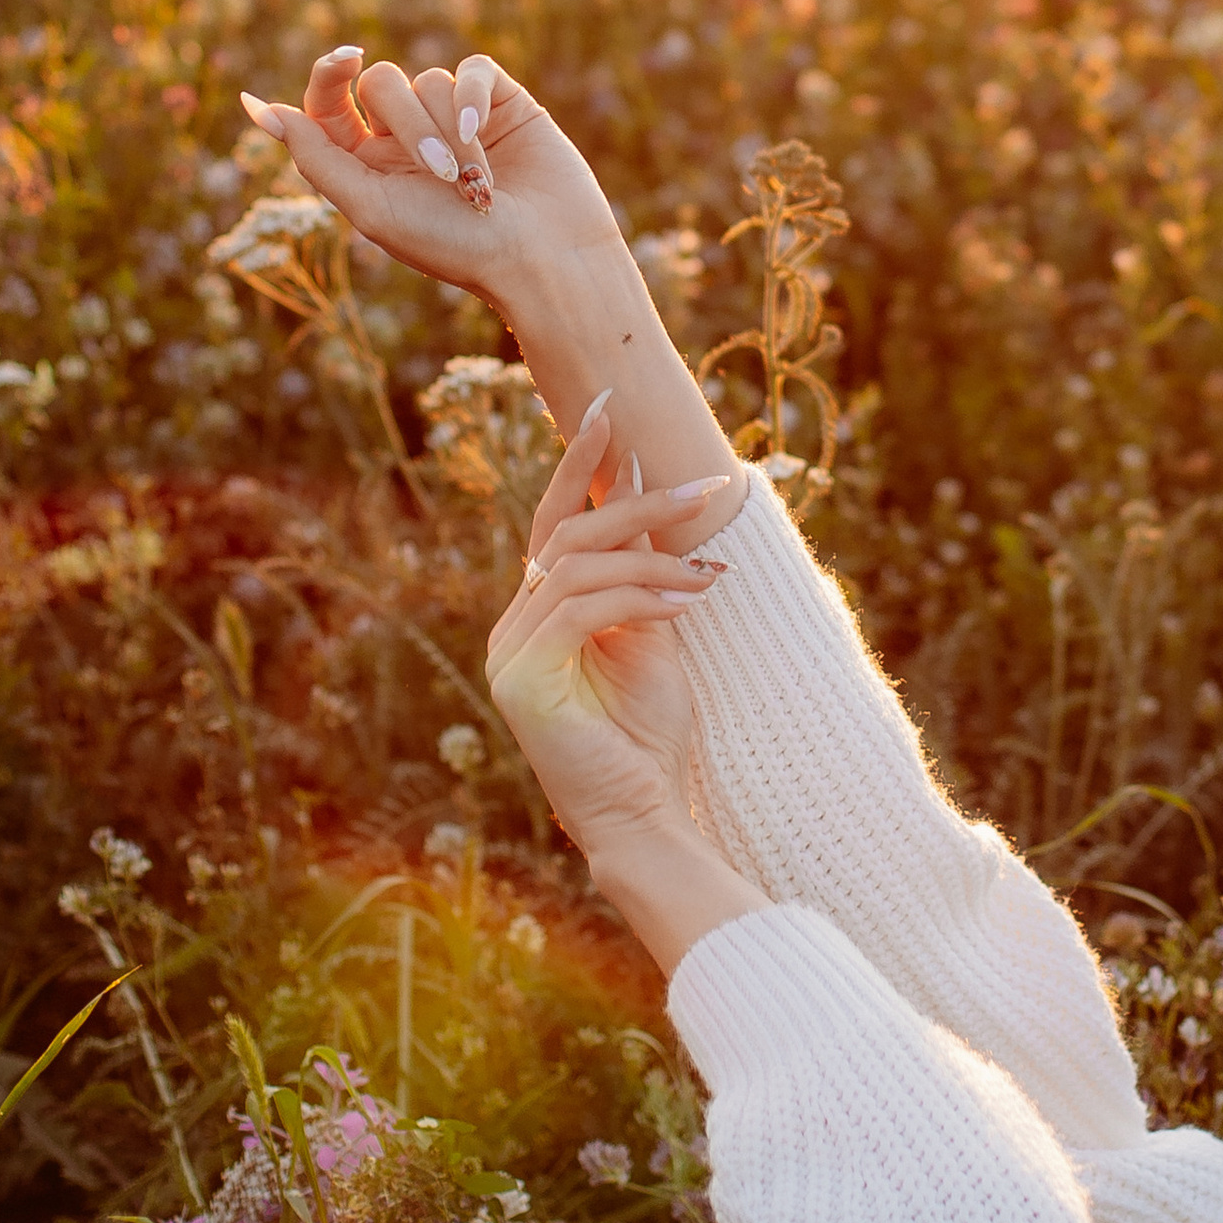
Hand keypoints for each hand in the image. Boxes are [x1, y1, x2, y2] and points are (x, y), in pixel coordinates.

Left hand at [233, 46, 744, 494]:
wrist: (542, 258)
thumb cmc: (453, 246)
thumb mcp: (371, 207)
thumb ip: (316, 155)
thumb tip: (259, 109)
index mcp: (365, 163)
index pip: (328, 101)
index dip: (328, 75)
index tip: (345, 60)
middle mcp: (406, 136)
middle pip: (382, 83)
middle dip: (408, 125)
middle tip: (439, 176)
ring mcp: (454, 116)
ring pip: (428, 79)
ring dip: (449, 132)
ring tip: (476, 184)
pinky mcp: (499, 102)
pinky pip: (471, 69)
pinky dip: (474, 98)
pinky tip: (487, 131)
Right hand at [483, 398, 740, 857]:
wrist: (643, 814)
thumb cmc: (649, 733)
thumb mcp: (651, 631)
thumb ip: (641, 569)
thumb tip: (645, 488)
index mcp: (537, 613)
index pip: (555, 524)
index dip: (579, 464)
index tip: (612, 408)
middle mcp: (512, 626)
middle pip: (565, 534)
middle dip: (636, 498)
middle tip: (704, 485)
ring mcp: (509, 652)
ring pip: (578, 564)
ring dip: (654, 556)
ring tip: (712, 569)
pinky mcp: (521, 678)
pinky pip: (581, 607)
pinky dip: (641, 594)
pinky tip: (689, 597)